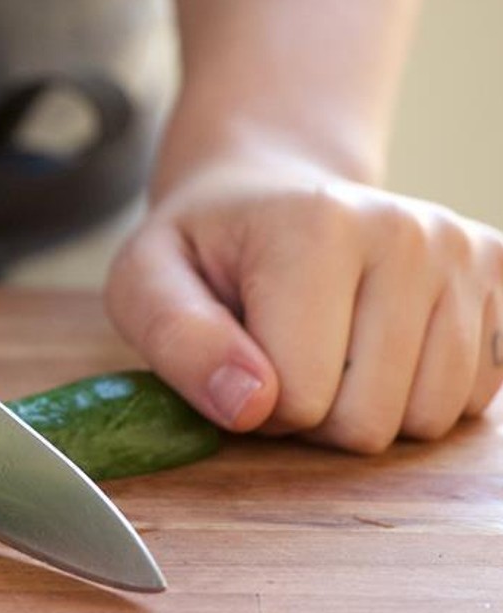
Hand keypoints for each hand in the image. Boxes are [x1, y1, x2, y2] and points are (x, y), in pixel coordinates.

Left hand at [105, 151, 502, 451]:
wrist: (269, 192)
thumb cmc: (204, 248)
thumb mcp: (144, 281)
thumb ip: (175, 339)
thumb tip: (249, 405)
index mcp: (317, 227)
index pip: (298, 399)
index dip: (253, 401)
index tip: (236, 352)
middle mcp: (410, 232)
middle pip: (367, 421)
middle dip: (310, 413)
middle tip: (279, 353)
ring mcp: (466, 252)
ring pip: (427, 420)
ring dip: (364, 407)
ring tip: (326, 346)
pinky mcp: (502, 274)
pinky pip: (471, 402)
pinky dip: (417, 394)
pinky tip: (376, 344)